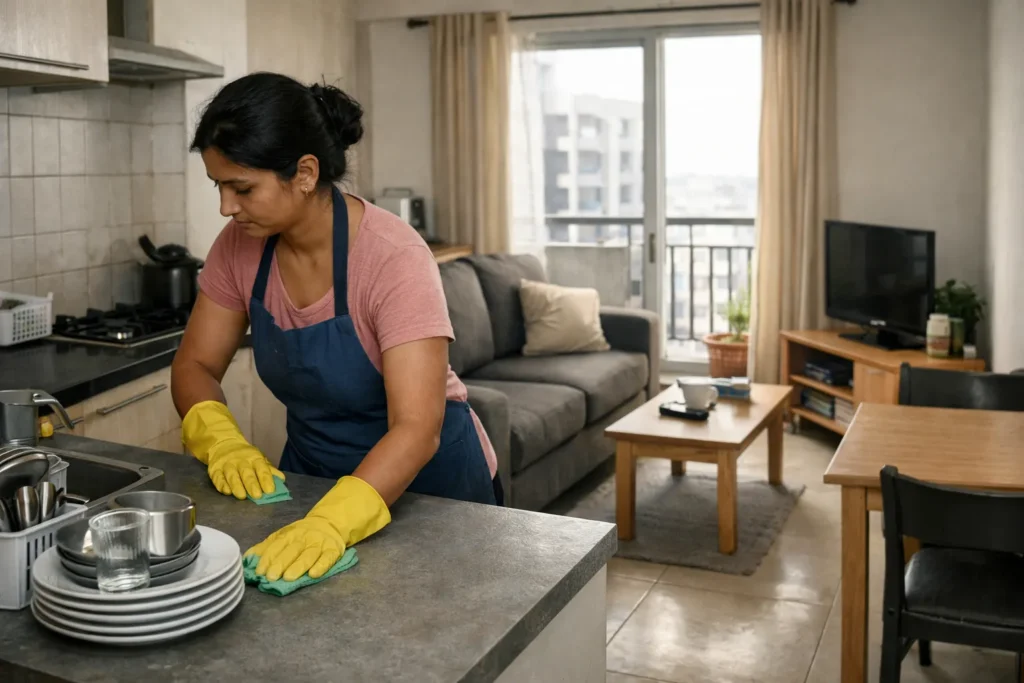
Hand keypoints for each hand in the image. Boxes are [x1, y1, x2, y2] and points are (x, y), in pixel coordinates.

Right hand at [181, 400, 283, 499]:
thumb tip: (282, 479)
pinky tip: (227, 491)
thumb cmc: (246, 457)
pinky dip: (222, 485)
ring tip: (242, 496)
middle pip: (246, 472)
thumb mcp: (259, 460)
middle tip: (257, 496)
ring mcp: (227, 464)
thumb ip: (269, 470)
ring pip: (232, 475)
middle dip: (252, 484)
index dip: (266, 479)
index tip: (270, 490)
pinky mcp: (214, 469)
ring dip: (237, 486)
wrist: (224, 444)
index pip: (262, 468)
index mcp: (254, 458)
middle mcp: (240, 460)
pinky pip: (217, 478)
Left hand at [245, 476, 390, 581]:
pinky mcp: (334, 550)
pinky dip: (321, 566)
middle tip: (271, 577)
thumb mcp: (282, 536)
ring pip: (309, 555)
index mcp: (290, 533)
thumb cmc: (301, 535)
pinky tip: (314, 575)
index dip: (267, 558)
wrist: (329, 524)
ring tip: (289, 578)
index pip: (277, 544)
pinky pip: (328, 558)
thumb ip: (266, 547)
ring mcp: (320, 543)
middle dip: (281, 563)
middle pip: (292, 550)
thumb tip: (247, 559)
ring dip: (299, 566)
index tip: (259, 571)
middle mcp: (304, 537)